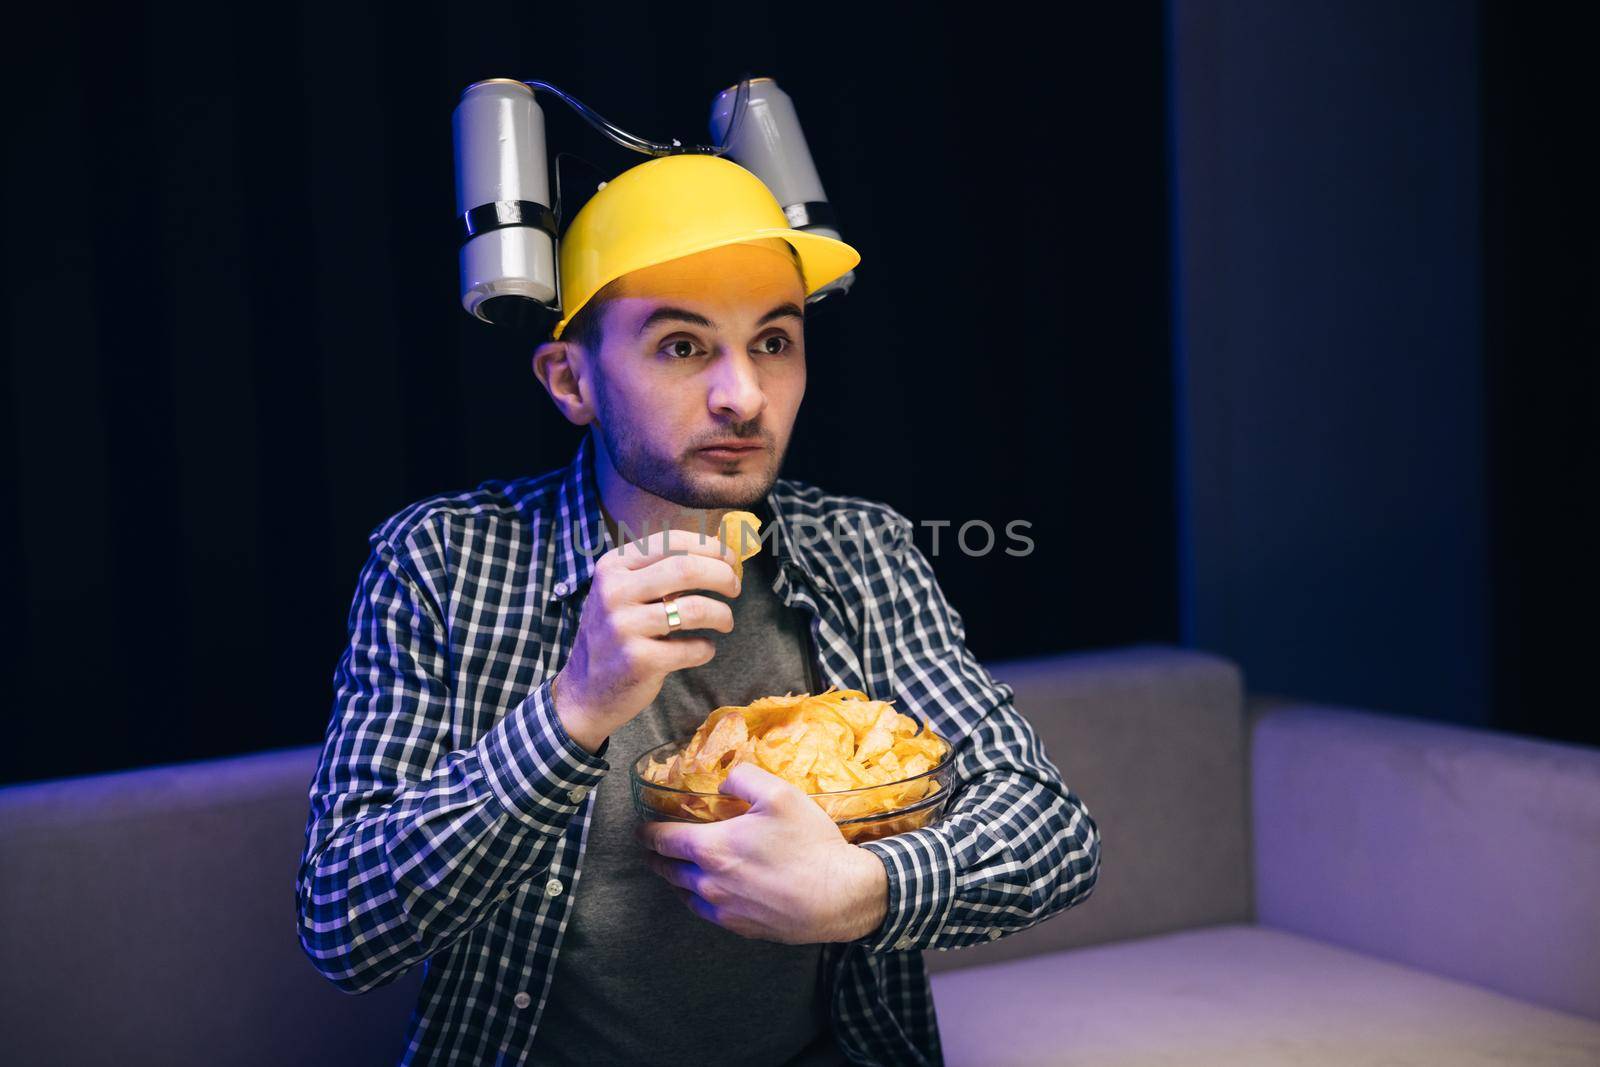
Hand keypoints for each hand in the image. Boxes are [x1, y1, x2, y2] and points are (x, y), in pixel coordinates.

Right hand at [553, 528, 741, 752]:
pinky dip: (707, 648)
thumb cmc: (616, 634)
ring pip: (696, 608)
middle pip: (687, 569)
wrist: (585, 691)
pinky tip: (702, 649)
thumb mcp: (623, 593)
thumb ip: (659, 572)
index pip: (671, 542)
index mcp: (612, 566)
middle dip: (723, 575)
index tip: (730, 559)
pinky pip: (693, 648)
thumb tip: (718, 554)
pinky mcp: (638, 660)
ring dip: (722, 614)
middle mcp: (614, 592)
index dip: (709, 547)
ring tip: (725, 622)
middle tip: (735, 588)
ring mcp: (624, 627)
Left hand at [634, 762, 889, 943]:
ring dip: (675, 880)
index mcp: (711, 848)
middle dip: (656, 857)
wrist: (838, 896)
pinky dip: (699, 899)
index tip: (642, 828)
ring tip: (676, 870)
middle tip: (653, 849)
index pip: (663, 839)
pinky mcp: (740, 927)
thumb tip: (723, 780)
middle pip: (668, 870)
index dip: (648, 832)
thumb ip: (743, 777)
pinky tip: (708, 892)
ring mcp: (723, 909)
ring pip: (684, 894)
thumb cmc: (809, 843)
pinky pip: (707, 912)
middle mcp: (709, 882)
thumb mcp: (780, 794)